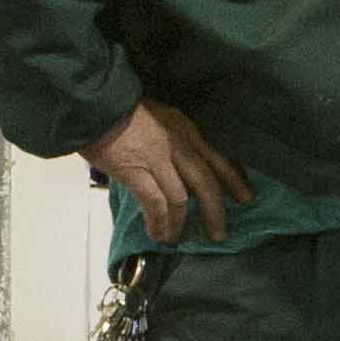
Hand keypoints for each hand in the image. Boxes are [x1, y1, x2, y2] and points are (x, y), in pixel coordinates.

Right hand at [85, 101, 247, 243]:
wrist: (94, 102)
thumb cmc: (121, 107)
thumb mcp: (158, 115)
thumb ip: (171, 137)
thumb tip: (175, 166)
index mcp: (184, 128)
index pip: (217, 156)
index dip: (233, 179)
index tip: (245, 196)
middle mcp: (178, 143)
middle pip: (206, 183)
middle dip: (214, 211)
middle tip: (219, 233)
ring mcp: (158, 158)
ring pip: (181, 199)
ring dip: (179, 223)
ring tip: (176, 238)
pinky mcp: (137, 172)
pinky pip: (156, 205)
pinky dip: (159, 223)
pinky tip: (157, 234)